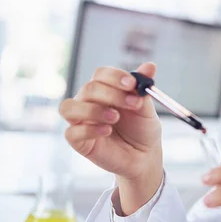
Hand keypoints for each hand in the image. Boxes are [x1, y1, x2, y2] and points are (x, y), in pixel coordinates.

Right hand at [60, 62, 162, 213]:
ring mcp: (81, 121)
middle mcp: (89, 101)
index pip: (101, 74)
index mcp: (105, 89)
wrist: (145, 155)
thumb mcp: (146, 107)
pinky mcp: (78, 141)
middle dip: (112, 94)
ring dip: (94, 110)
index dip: (115, 76)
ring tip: (115, 118)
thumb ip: (143, 88)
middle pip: (89, 89)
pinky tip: (106, 131)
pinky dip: (89, 129)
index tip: (132, 84)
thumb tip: (150, 66)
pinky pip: (71, 132)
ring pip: (70, 107)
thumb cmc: (142, 128)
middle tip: (133, 104)